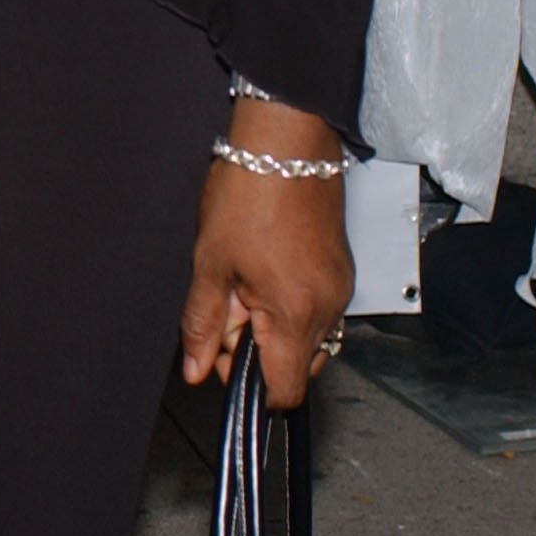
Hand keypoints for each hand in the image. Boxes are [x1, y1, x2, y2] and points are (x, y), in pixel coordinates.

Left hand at [176, 102, 354, 410]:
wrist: (286, 143)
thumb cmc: (249, 192)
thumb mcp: (210, 262)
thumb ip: (201, 323)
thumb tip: (195, 367)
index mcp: (296, 314)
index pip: (285, 391)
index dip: (251, 389)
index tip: (224, 365)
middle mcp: (328, 309)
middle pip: (297, 366)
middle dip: (259, 354)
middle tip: (225, 314)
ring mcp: (338, 289)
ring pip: (308, 337)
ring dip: (273, 328)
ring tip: (243, 287)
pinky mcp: (340, 271)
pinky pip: (317, 309)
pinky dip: (289, 306)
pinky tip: (263, 274)